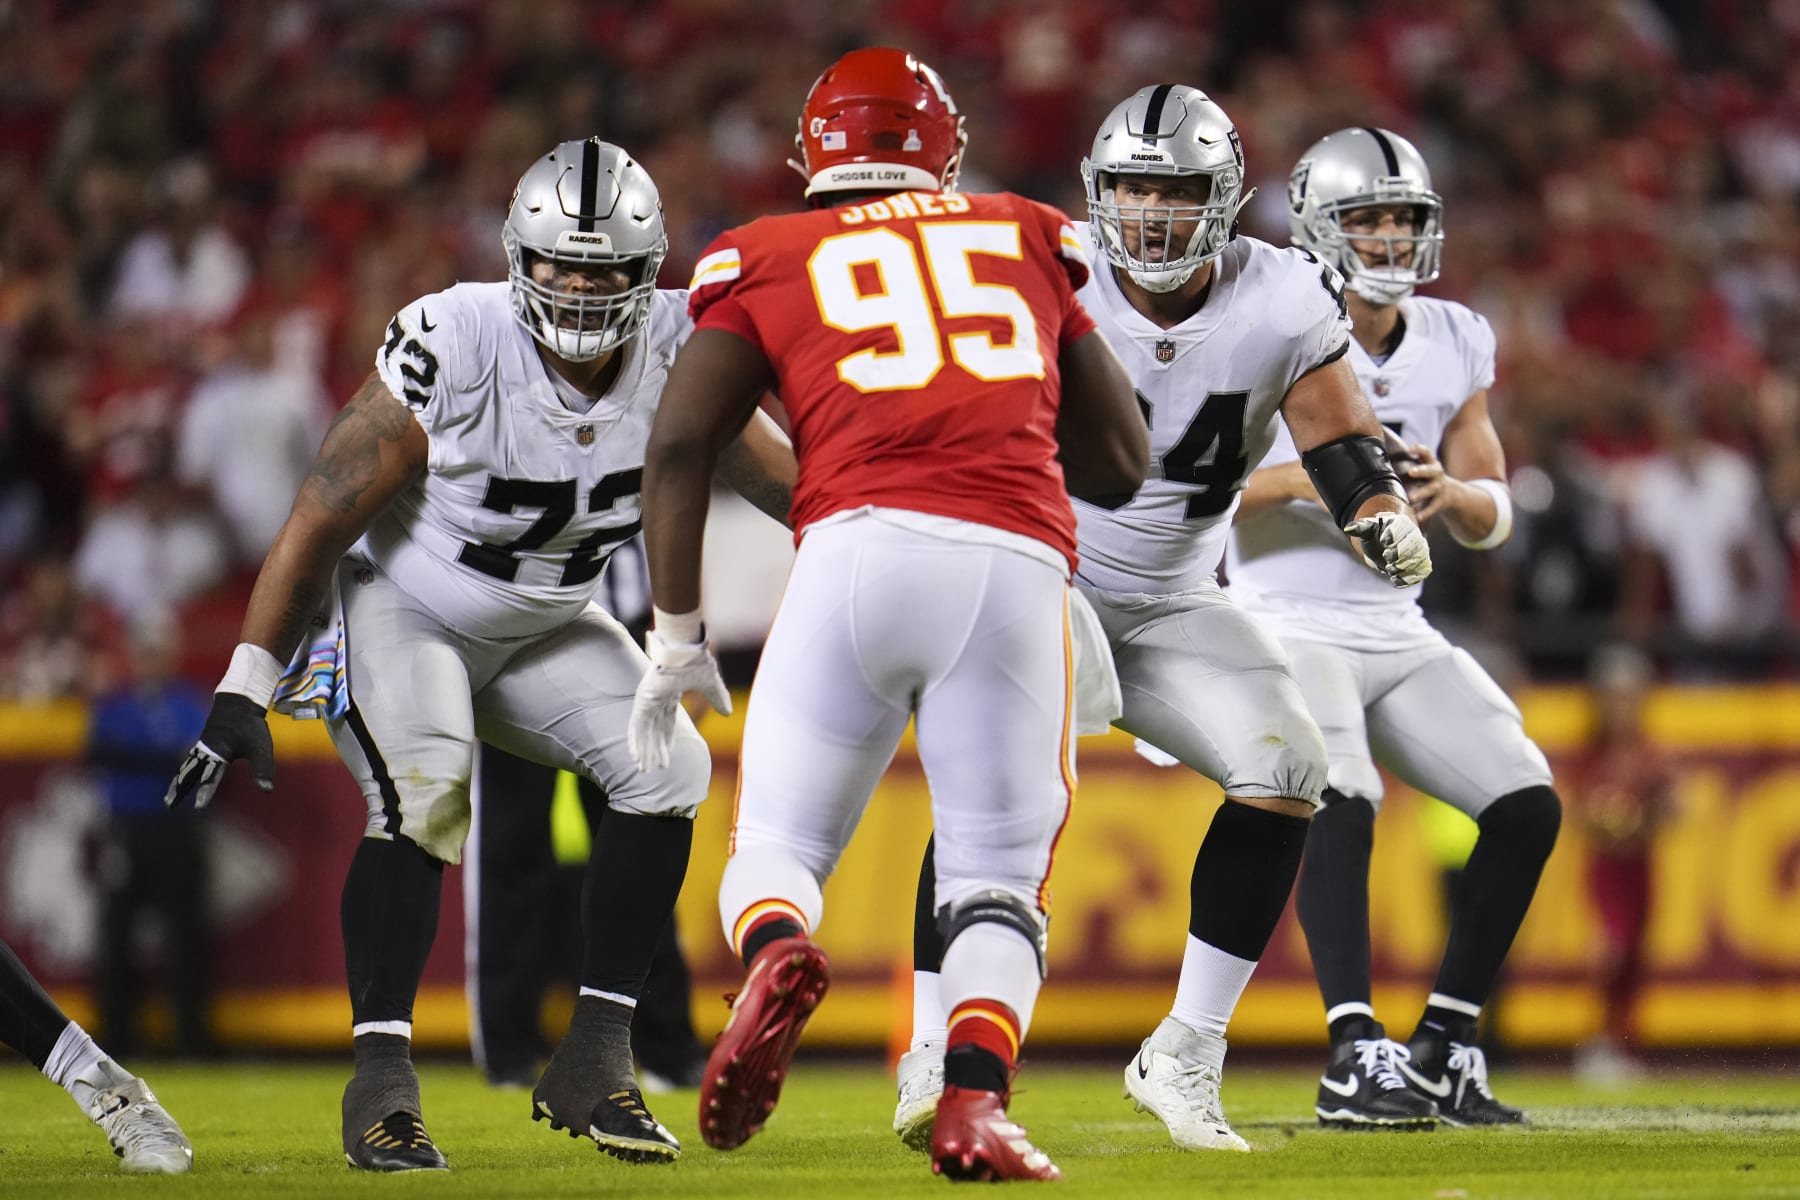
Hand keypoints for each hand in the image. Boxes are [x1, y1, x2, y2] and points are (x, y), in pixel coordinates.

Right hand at [164, 692, 274, 808]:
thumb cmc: (250, 725)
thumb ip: (263, 769)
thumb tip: (267, 791)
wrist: (239, 701)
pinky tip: (182, 777)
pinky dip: (184, 771)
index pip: (211, 777)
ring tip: (170, 797)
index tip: (198, 808)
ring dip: (179, 782)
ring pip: (187, 768)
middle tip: (169, 805)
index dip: (205, 792)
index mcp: (219, 753)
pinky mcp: (204, 743)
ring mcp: (203, 747)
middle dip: (180, 789)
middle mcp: (207, 751)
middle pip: (189, 774)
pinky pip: (190, 761)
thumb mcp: (260, 747)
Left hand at [628, 630, 731, 770]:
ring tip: (643, 770)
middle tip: (653, 769)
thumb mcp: (711, 684)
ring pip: (644, 731)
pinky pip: (637, 726)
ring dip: (644, 751)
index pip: (666, 721)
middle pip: (654, 730)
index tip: (667, 756)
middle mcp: (657, 697)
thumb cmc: (697, 660)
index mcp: (670, 692)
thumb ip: (717, 698)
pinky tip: (634, 756)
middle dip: (654, 750)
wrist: (686, 648)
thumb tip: (728, 713)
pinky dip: (635, 741)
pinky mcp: (643, 700)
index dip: (666, 739)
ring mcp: (648, 699)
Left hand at [1344, 509, 1432, 586]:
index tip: (1384, 543)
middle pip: (1414, 543)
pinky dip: (1410, 578)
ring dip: (1405, 566)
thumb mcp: (1366, 529)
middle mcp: (1414, 535)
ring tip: (1389, 570)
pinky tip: (1396, 581)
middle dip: (1401, 553)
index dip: (1394, 534)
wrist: (1385, 545)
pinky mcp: (1420, 564)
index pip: (1402, 526)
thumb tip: (1347, 529)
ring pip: (1419, 558)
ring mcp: (1419, 550)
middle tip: (1387, 560)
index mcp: (1401, 523)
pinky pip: (1421, 571)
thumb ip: (1358, 527)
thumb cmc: (1375, 535)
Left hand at [1394, 444, 1453, 519]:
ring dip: (1421, 493)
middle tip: (1411, 472)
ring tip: (1411, 498)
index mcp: (1431, 463)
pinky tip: (1416, 517)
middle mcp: (1437, 474)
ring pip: (1431, 490)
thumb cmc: (1427, 478)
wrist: (1451, 494)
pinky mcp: (1440, 502)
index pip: (1426, 453)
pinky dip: (1424, 513)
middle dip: (1421, 471)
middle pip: (1431, 471)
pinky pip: (1432, 508)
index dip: (1419, 449)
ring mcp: (1440, 488)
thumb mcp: (1423, 468)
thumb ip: (1407, 463)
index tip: (1409, 448)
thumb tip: (1381, 457)